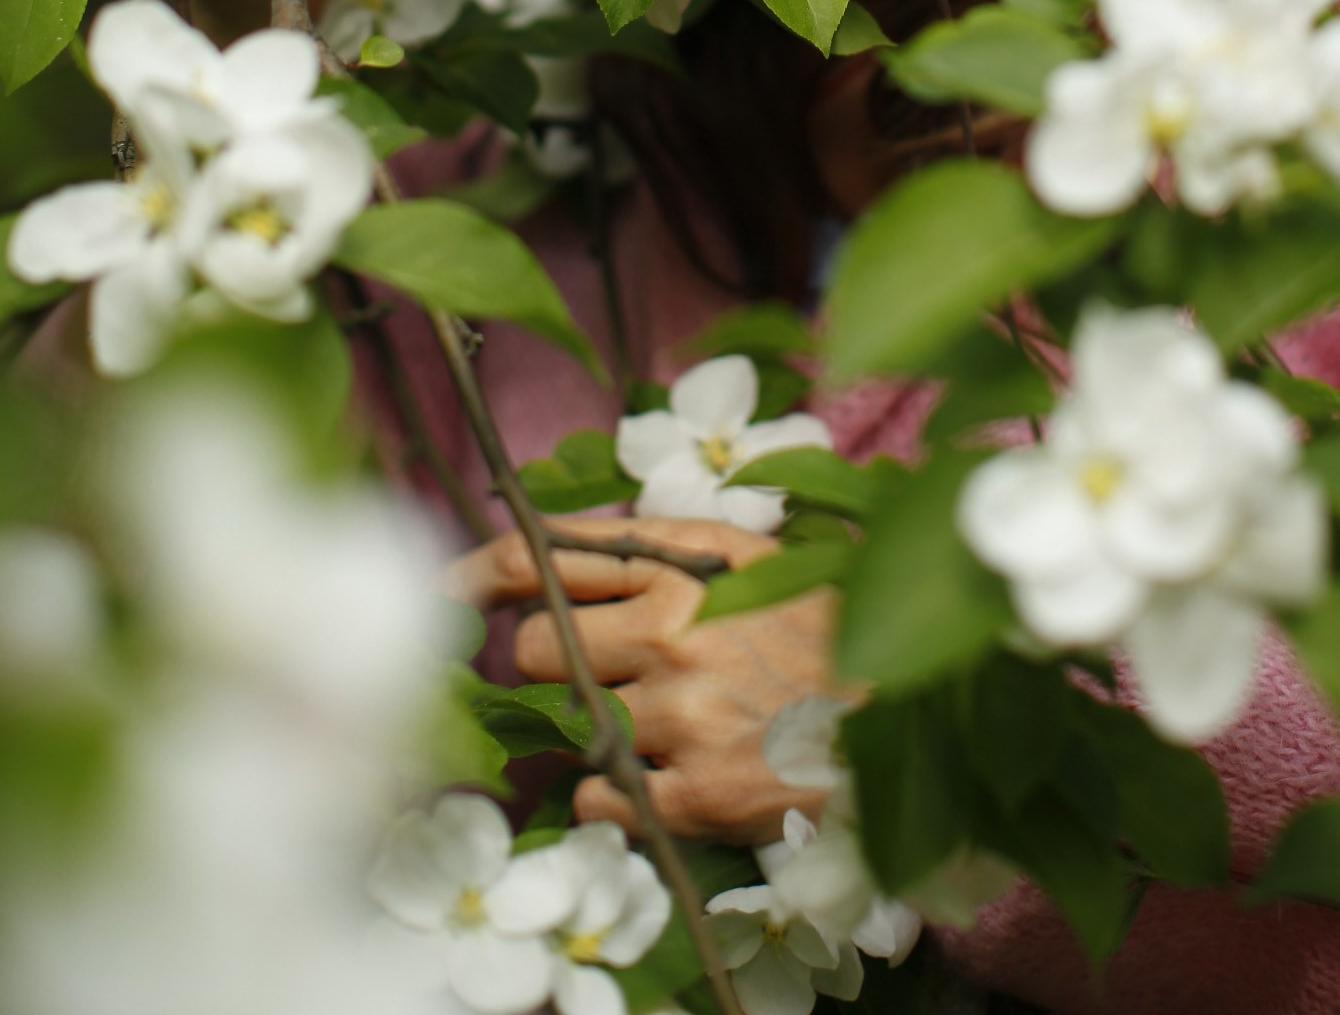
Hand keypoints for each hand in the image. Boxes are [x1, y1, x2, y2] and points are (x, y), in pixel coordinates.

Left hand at [447, 514, 843, 842]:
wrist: (900, 722)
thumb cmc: (822, 630)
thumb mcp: (751, 558)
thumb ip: (664, 546)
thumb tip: (569, 543)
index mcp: (684, 568)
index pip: (545, 558)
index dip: (476, 571)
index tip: (439, 590)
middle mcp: (672, 632)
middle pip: (537, 647)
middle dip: (549, 661)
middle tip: (601, 671)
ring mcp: (679, 715)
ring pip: (568, 721)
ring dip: (596, 725)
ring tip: (659, 722)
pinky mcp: (693, 791)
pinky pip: (601, 796)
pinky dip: (614, 792)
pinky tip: (662, 776)